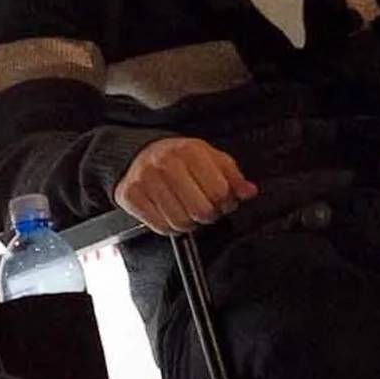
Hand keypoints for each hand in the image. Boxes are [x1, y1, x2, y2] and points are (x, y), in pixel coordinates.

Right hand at [113, 137, 258, 235]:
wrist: (141, 154)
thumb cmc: (180, 159)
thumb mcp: (211, 159)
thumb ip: (233, 176)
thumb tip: (249, 192)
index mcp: (191, 150)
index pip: (220, 191)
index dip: (226, 202)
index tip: (223, 201)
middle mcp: (166, 162)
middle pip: (201, 210)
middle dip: (208, 214)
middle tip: (205, 208)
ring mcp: (146, 179)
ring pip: (180, 222)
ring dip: (189, 223)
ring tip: (187, 210)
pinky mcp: (130, 195)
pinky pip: (160, 227)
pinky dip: (170, 227)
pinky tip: (171, 214)